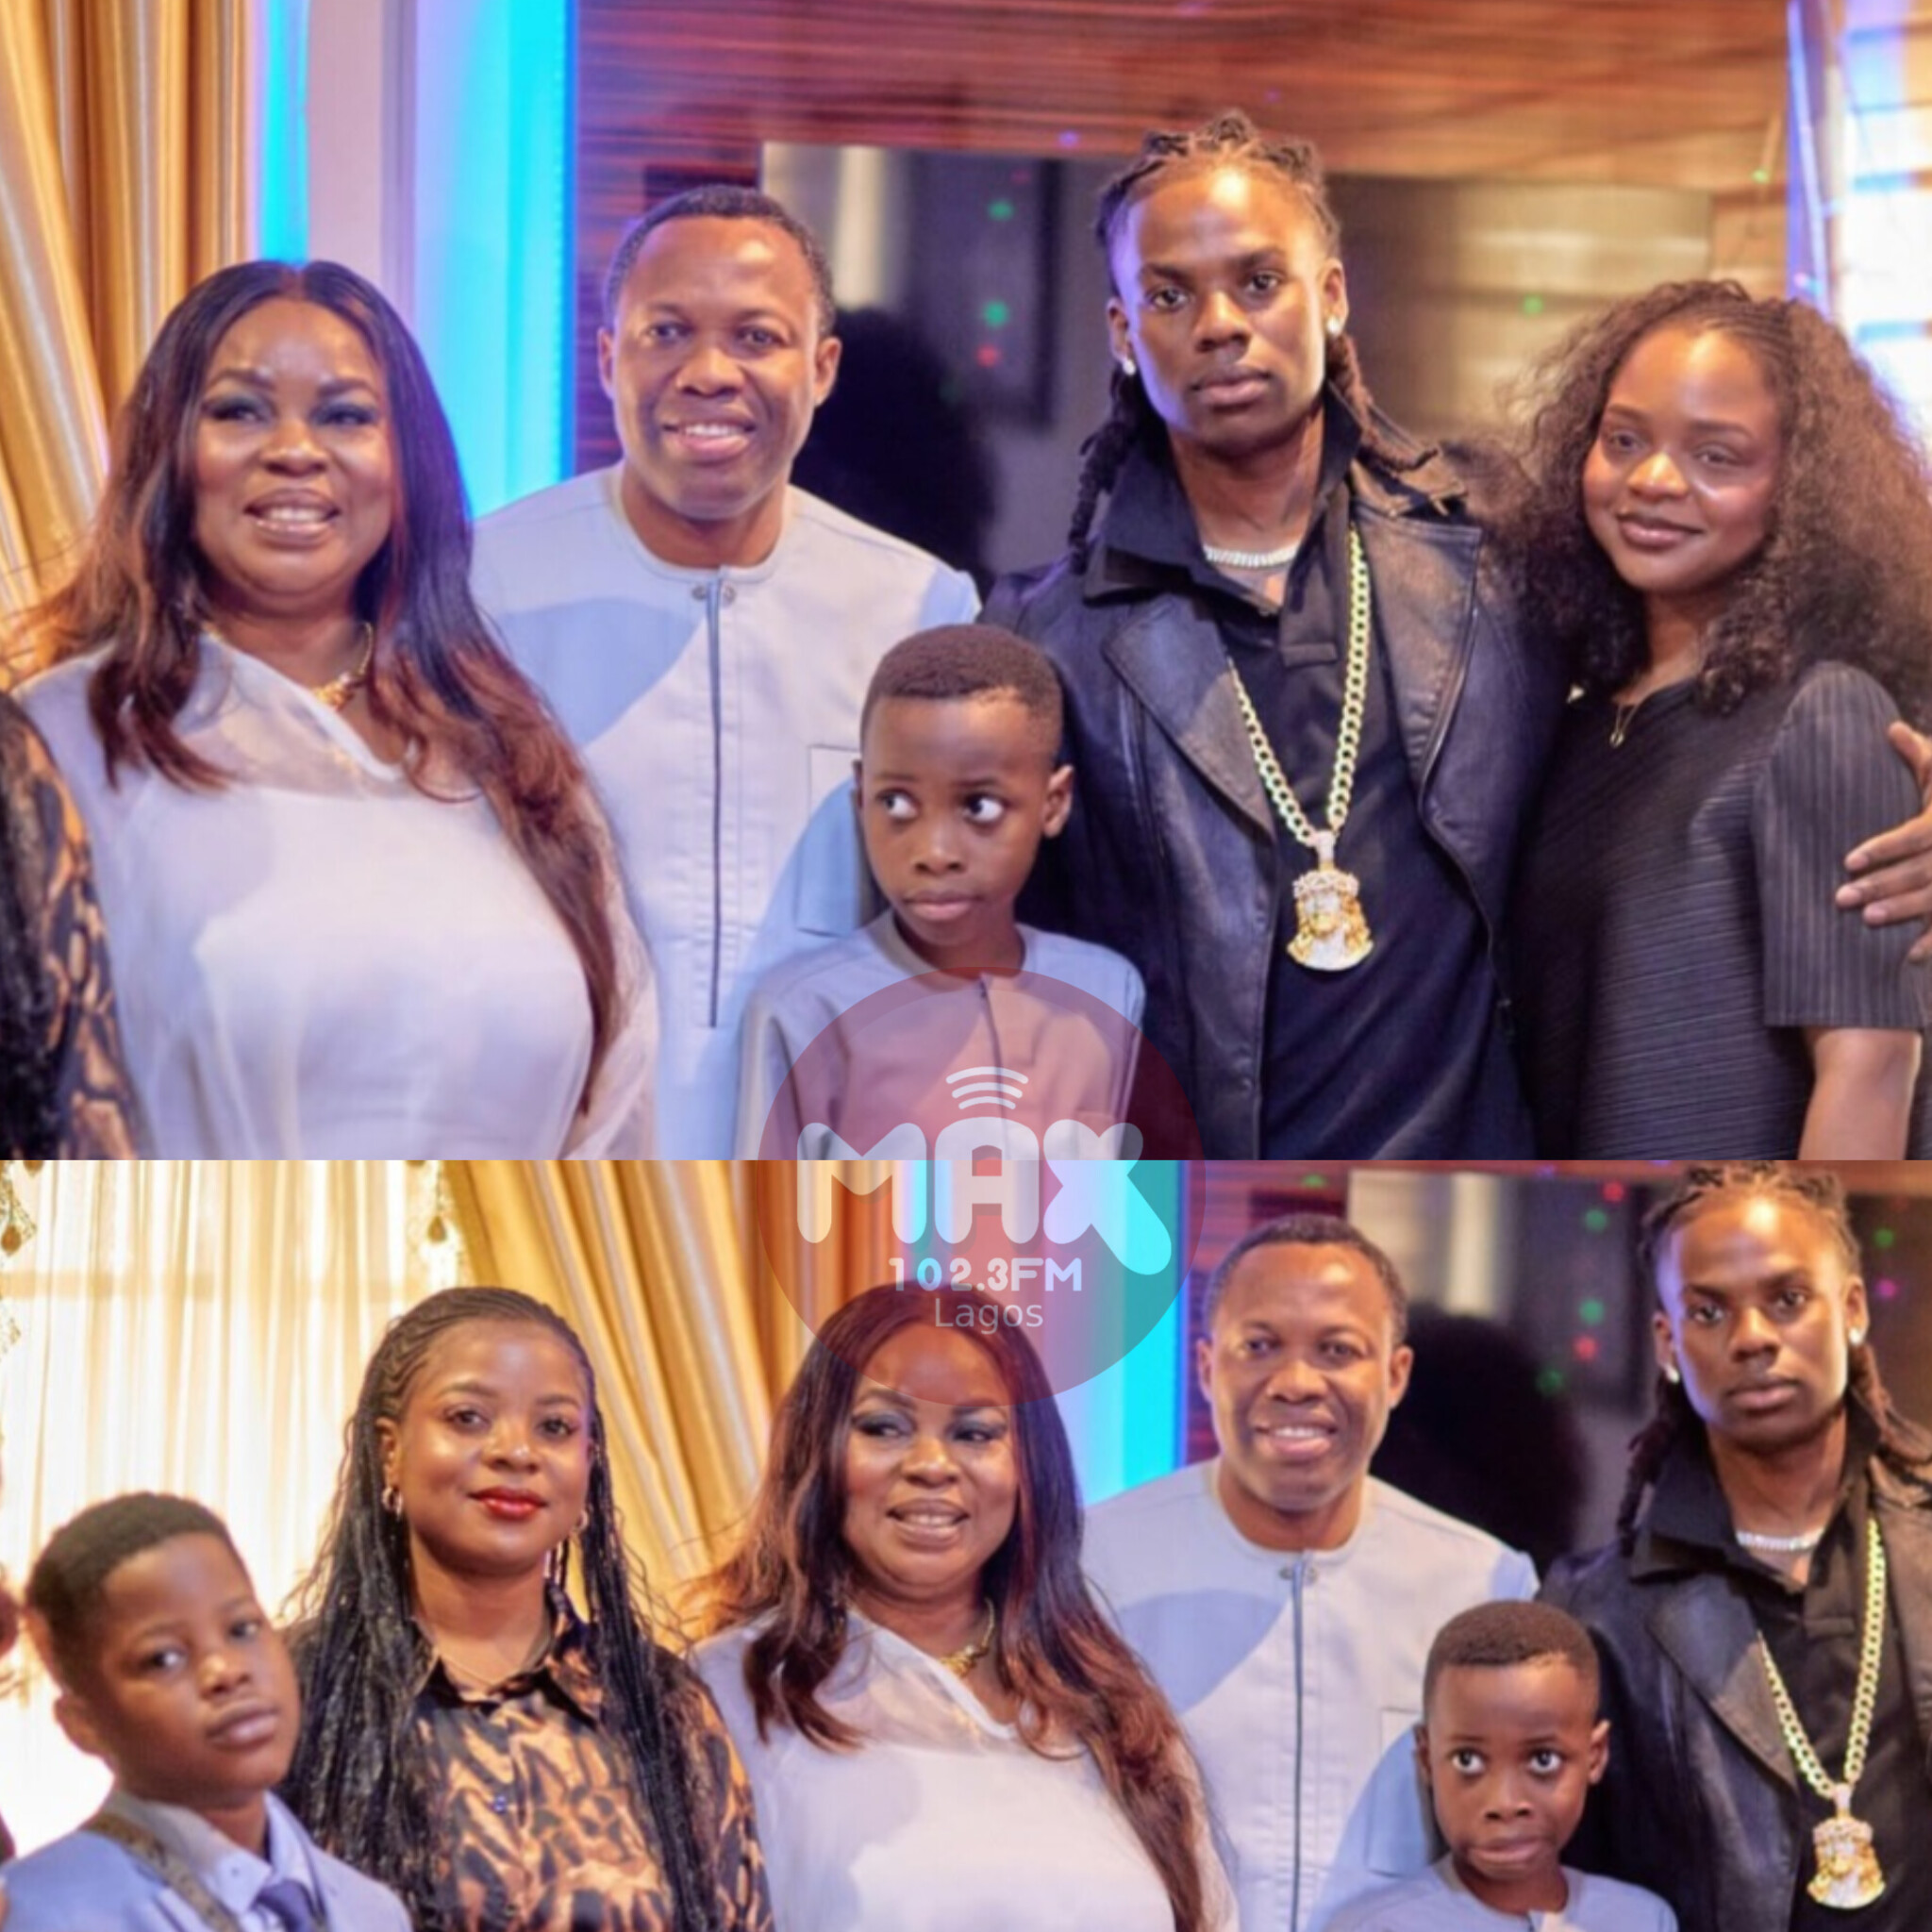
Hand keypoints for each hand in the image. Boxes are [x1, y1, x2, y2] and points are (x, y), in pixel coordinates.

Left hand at [1836, 722, 1931, 961]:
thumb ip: (1921, 755)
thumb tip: (1888, 728)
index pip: (1918, 835)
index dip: (1884, 848)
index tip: (1848, 861)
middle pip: (1924, 871)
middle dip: (1883, 885)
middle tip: (1841, 898)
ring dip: (1905, 911)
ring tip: (1867, 920)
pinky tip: (1908, 958)